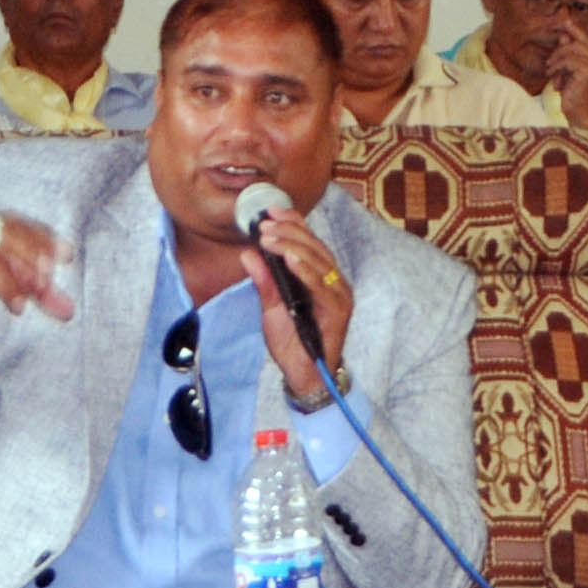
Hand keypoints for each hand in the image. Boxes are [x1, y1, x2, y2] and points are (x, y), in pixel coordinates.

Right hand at [0, 213, 73, 319]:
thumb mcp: (16, 277)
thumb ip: (42, 292)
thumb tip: (69, 313)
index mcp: (7, 225)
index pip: (31, 228)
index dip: (48, 241)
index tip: (68, 256)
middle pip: (10, 235)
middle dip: (29, 256)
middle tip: (45, 284)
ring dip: (4, 283)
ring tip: (19, 308)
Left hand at [241, 207, 353, 404]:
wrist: (304, 375)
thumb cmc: (292, 341)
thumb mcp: (271, 306)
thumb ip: (264, 280)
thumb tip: (248, 252)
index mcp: (320, 277)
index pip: (309, 242)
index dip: (292, 223)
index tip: (270, 211)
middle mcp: (334, 282)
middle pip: (314, 247)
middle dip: (289, 232)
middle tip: (265, 224)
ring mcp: (339, 295)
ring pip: (318, 261)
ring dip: (293, 246)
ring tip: (271, 237)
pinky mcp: (338, 310)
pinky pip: (322, 285)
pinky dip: (306, 270)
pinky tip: (290, 258)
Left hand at [545, 27, 587, 129]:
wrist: (580, 117)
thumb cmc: (574, 98)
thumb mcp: (569, 72)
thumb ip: (568, 54)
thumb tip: (563, 34)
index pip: (586, 40)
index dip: (573, 30)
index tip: (562, 21)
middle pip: (577, 43)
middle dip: (560, 51)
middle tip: (550, 65)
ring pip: (570, 50)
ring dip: (557, 61)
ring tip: (552, 74)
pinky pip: (568, 60)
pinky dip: (557, 68)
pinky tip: (555, 80)